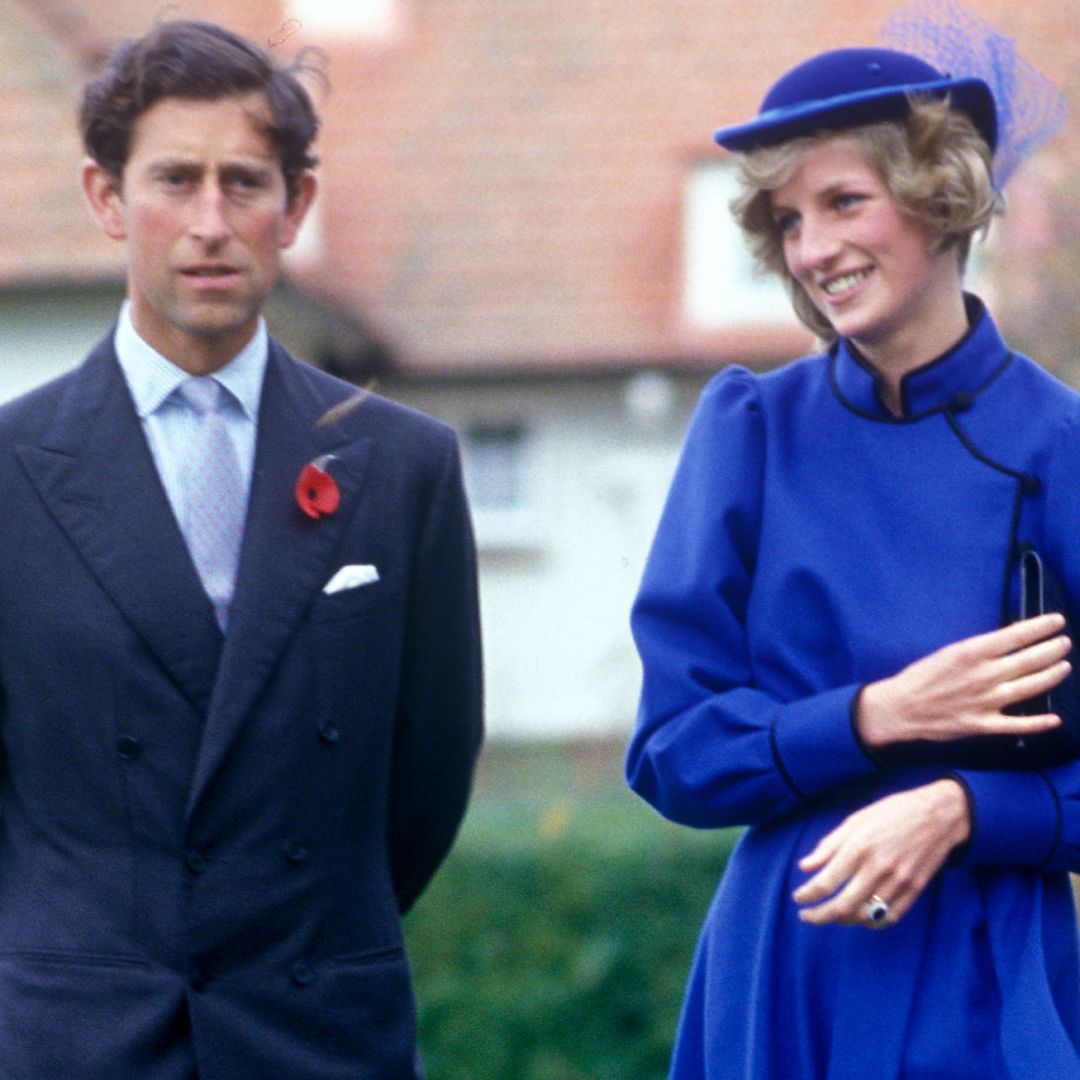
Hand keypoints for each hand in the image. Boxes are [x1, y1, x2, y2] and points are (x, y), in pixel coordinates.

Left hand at [793, 779, 970, 928]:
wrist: (938, 814)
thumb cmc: (892, 812)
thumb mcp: (856, 819)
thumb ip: (829, 845)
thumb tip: (805, 866)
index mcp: (859, 846)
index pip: (826, 881)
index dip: (808, 895)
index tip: (798, 898)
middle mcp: (878, 867)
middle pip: (843, 906)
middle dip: (820, 916)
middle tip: (807, 917)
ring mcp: (899, 880)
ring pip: (865, 915)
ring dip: (844, 920)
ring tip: (832, 915)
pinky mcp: (915, 889)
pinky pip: (890, 916)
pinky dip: (872, 922)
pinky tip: (860, 917)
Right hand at [858, 613, 1070, 749]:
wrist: (900, 708)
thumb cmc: (921, 677)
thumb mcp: (947, 652)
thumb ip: (978, 650)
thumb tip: (1008, 641)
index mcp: (972, 653)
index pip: (1016, 636)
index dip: (1041, 627)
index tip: (1057, 621)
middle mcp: (983, 676)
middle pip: (1030, 660)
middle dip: (1053, 649)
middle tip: (1065, 642)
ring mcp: (986, 702)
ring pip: (1030, 687)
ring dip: (1052, 675)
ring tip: (1064, 666)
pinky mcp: (983, 725)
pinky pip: (1018, 725)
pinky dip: (1039, 723)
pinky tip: (1056, 719)